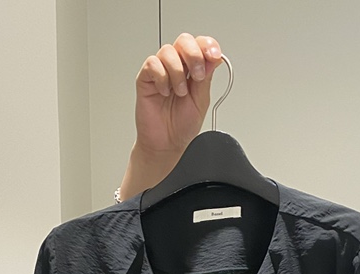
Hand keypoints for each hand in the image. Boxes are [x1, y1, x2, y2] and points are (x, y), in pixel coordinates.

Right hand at [120, 33, 222, 198]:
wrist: (165, 145)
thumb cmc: (181, 127)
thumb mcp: (201, 102)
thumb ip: (206, 79)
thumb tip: (213, 58)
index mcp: (192, 70)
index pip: (200, 45)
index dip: (208, 45)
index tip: (213, 55)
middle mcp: (177, 67)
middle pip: (184, 41)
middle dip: (193, 55)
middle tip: (197, 76)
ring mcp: (160, 71)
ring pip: (168, 51)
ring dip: (177, 73)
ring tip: (179, 92)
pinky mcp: (146, 78)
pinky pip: (152, 64)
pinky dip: (161, 77)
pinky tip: (164, 92)